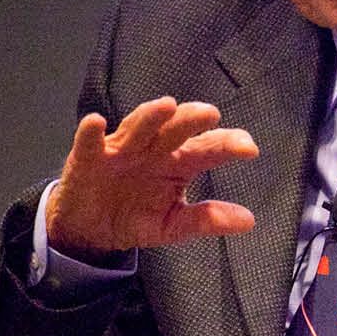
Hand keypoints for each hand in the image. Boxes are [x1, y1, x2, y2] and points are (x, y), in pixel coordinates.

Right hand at [45, 96, 258, 256]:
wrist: (92, 229)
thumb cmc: (136, 216)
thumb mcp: (174, 224)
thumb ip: (207, 220)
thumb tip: (248, 221)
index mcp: (180, 162)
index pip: (208, 148)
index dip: (227, 144)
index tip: (248, 148)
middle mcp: (154, 149)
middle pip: (176, 130)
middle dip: (192, 120)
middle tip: (210, 114)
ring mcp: (122, 150)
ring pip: (138, 128)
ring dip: (150, 116)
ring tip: (166, 106)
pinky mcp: (87, 158)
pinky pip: (88, 143)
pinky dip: (90, 132)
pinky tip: (96, 122)